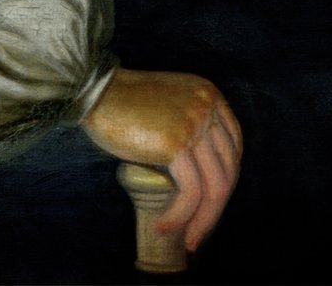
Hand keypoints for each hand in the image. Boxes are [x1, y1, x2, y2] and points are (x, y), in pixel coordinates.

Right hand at [81, 67, 241, 251]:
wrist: (97, 92)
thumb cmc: (126, 104)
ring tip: (188, 240)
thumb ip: (190, 124)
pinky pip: (190, 192)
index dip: (225, 180)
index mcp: (210, 95)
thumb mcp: (172, 105)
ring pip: (214, 186)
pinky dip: (180, 216)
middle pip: (227, 169)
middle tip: (198, 235)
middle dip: (216, 209)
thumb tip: (201, 173)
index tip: (210, 205)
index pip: (234, 147)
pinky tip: (163, 227)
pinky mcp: (175, 143)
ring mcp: (194, 123)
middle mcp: (207, 107)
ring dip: (202, 221)